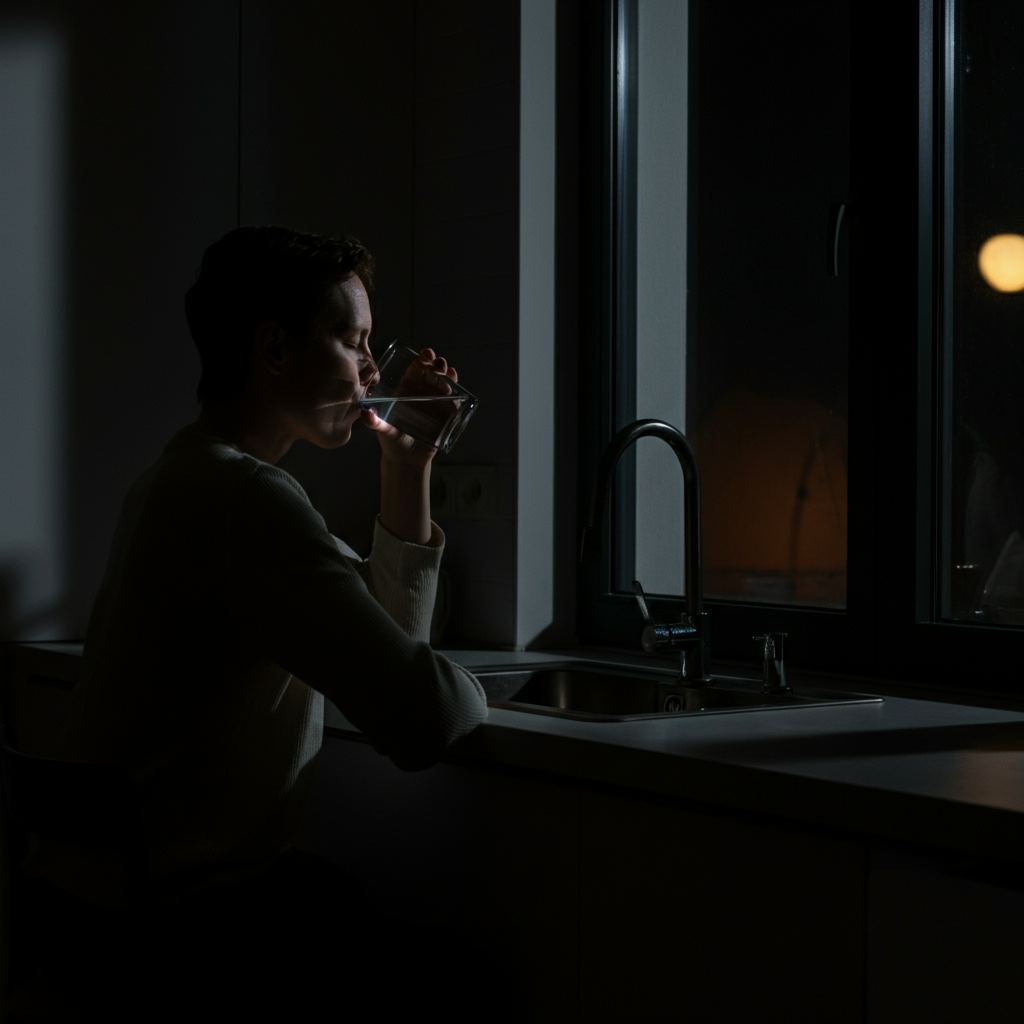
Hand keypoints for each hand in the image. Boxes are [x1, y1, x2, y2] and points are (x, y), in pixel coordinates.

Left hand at [360, 348, 457, 467]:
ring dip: (447, 375)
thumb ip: (375, 422)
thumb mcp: (383, 431)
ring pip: (444, 383)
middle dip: (437, 365)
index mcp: (406, 391)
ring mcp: (435, 403)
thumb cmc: (392, 442)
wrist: (407, 460)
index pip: (414, 371)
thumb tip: (365, 413)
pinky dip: (457, 390)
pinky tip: (457, 385)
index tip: (426, 355)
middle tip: (439, 364)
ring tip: (449, 373)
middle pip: (431, 374)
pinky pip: (453, 399)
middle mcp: (421, 394)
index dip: (421, 361)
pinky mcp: (446, 414)